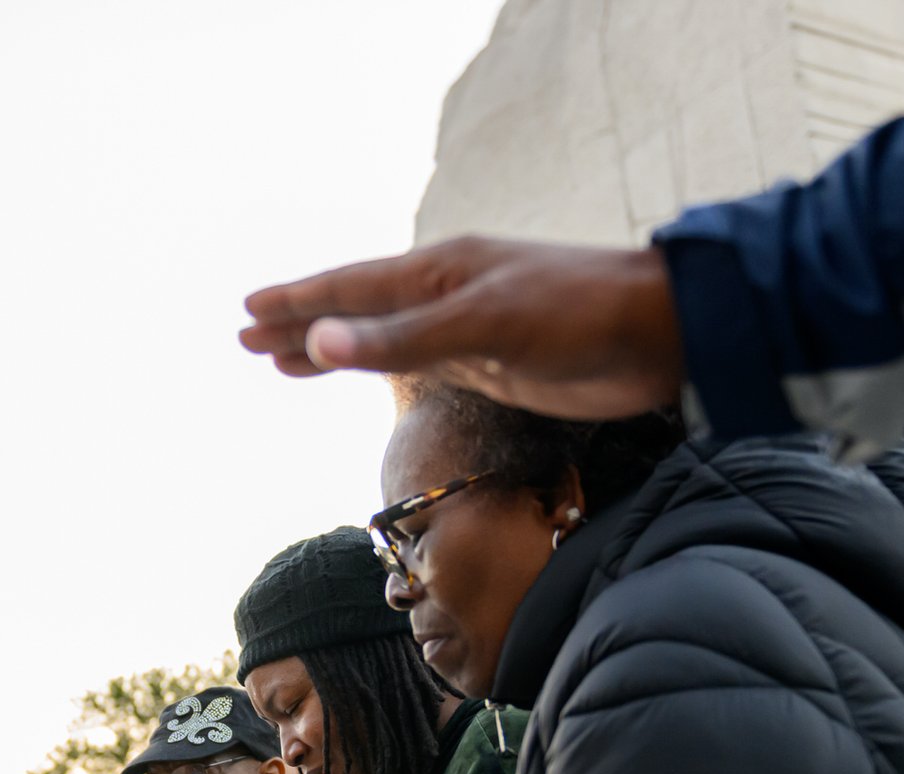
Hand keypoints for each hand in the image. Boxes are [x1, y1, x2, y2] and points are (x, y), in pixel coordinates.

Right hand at [239, 238, 684, 419]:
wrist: (658, 335)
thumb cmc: (578, 315)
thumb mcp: (485, 326)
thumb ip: (403, 340)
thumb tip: (320, 346)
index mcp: (439, 271)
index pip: (351, 290)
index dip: (299, 304)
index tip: (249, 313)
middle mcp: (445, 294)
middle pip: (355, 311)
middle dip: (300, 325)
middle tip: (245, 336)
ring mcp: (465, 328)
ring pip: (379, 339)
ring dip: (330, 350)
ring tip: (279, 361)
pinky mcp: (489, 361)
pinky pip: (412, 361)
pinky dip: (376, 367)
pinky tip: (360, 372)